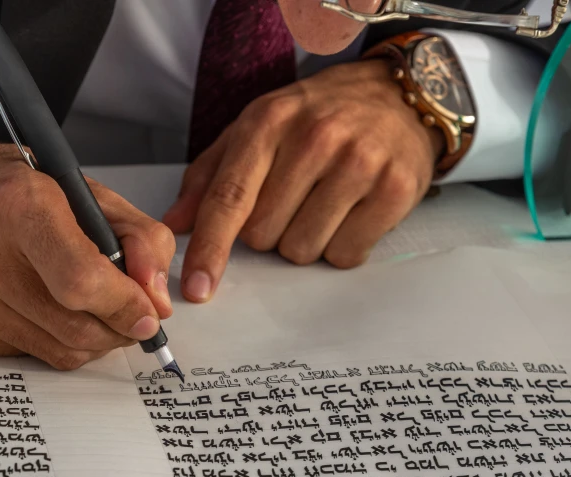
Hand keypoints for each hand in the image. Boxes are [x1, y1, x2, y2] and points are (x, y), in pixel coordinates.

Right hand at [0, 142, 175, 369]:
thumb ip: (139, 239)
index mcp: (18, 205)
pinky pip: (32, 355)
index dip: (124, 304)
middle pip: (75, 326)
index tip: (147, 312)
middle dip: (119, 329)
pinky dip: (58, 342)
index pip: (81, 280)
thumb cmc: (17, 191)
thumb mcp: (89, 193)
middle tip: (133, 316)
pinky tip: (55, 312)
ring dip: (95, 341)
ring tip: (100, 313)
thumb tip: (157, 301)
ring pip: (59, 350)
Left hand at [164, 59, 444, 302]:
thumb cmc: (314, 117)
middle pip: (263, 234)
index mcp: (269, 121)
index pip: (230, 198)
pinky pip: (347, 253)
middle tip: (290, 199)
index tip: (196, 287)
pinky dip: (342, 246)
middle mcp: (315, 138)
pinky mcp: (396, 189)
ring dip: (304, 241)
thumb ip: (209, 176)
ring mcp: (360, 162)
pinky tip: (350, 213)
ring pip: (303, 249)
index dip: (210, 247)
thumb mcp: (255, 128)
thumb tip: (174, 224)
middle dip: (267, 232)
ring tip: (321, 203)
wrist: (397, 96)